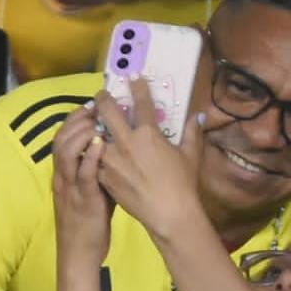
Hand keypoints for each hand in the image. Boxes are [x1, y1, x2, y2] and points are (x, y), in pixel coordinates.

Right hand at [52, 104, 114, 262]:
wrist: (80, 253)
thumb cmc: (89, 222)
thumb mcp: (92, 190)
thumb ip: (99, 170)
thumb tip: (115, 150)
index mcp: (64, 174)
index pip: (62, 138)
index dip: (74, 119)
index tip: (90, 105)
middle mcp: (63, 177)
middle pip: (61, 139)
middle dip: (76, 119)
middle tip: (94, 106)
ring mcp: (71, 189)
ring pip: (66, 153)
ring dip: (81, 134)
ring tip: (97, 121)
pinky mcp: (83, 201)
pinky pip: (84, 175)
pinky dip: (91, 158)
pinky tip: (101, 145)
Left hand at [91, 77, 205, 237]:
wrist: (168, 213)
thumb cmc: (183, 184)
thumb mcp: (191, 155)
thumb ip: (192, 132)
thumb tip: (197, 116)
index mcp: (148, 133)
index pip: (141, 101)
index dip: (137, 86)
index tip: (133, 77)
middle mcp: (126, 142)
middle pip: (107, 110)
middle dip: (102, 99)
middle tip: (102, 96)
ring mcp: (111, 159)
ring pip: (94, 133)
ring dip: (95, 127)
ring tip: (96, 126)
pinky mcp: (103, 176)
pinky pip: (94, 158)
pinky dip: (94, 153)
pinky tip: (95, 152)